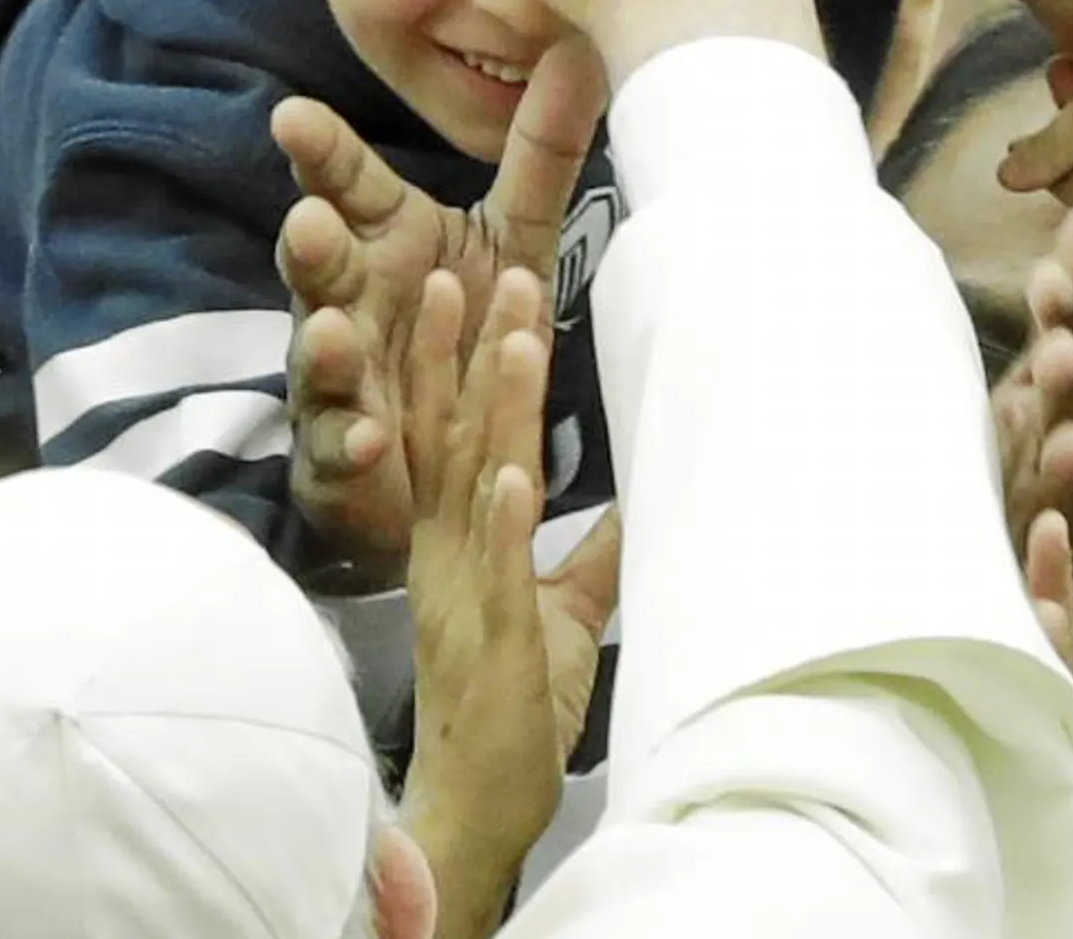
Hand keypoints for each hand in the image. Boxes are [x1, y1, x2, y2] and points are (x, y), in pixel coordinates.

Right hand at [275, 42, 603, 572]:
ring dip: (326, 348)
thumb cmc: (461, 331)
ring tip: (335, 332)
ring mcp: (336, 380)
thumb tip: (578, 49)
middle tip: (308, 221)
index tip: (293, 117)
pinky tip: (371, 439)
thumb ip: (539, 155)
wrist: (441, 459)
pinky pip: (341, 448)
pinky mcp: (340, 453)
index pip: (346, 187)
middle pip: (318, 268)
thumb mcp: (512, 241)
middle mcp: (346, 302)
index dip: (321, 154)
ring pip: (320, 359)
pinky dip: (353, 444)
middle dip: (309, 247)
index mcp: (382, 243)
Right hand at [400, 267, 619, 851]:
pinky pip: (492, 567)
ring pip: (470, 480)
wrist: (480, 803)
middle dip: (463, 351)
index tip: (473, 287)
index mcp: (453, 540)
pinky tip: (511, 471)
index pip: (452, 432)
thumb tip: (627, 504)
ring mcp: (462, 591)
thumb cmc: (514, 711)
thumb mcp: (561, 617)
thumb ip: (585, 557)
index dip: (457, 360)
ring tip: (510, 335)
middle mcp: (444, 551)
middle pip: (450, 432)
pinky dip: (499, 519)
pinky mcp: (488, 637)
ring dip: (488, 408)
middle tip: (483, 268)